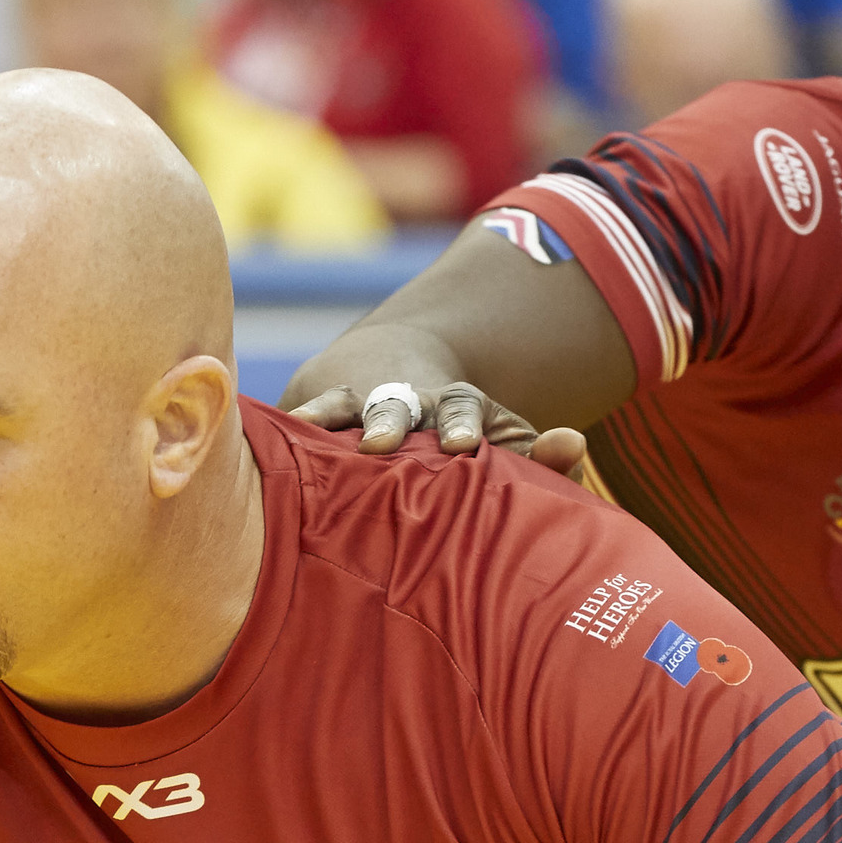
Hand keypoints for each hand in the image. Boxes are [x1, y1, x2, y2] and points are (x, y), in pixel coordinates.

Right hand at [287, 377, 592, 479]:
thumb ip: (546, 459)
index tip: (462, 447)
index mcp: (456, 406)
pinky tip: (268, 435)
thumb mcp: (509, 449)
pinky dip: (289, 423)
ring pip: (345, 405)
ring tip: (309, 433)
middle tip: (381, 444)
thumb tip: (573, 442)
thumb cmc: (464, 451)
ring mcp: (357, 404)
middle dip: (391, 419)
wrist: (403, 383)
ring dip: (331, 417)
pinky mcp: (318, 411)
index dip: (463, 424)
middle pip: (399, 403)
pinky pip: (301, 417)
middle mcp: (405, 399)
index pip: (465, 408)